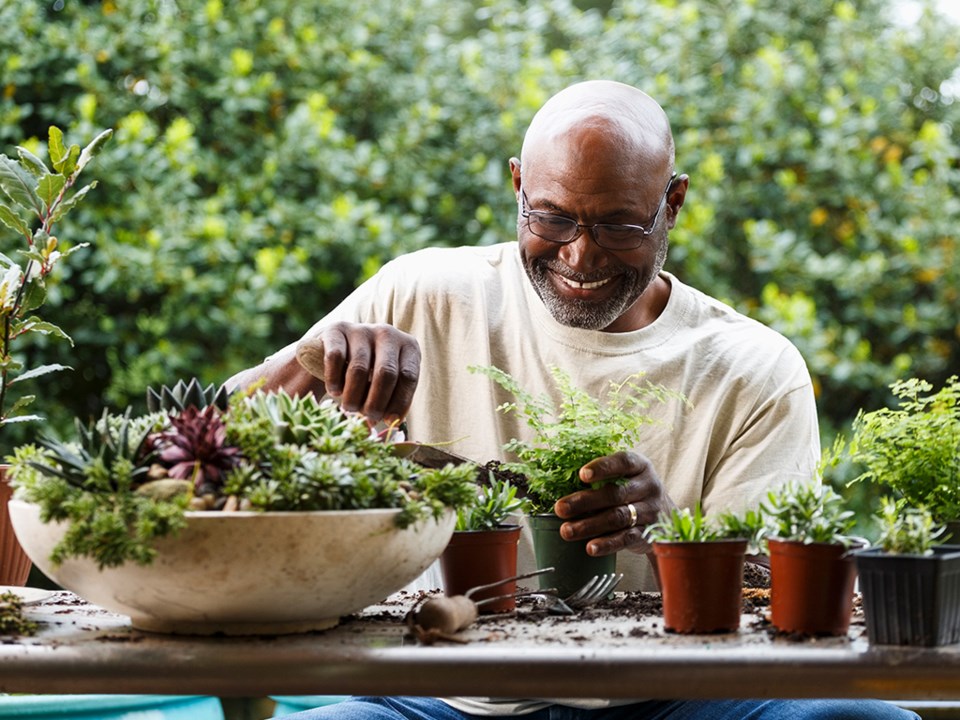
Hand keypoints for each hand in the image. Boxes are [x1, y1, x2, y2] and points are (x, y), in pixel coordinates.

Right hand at [295, 322, 420, 422]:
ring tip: (350, 408)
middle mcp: (388, 333)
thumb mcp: (386, 384)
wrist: (338, 348)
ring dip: (354, 396)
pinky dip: (334, 380)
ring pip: (359, 369)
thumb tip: (391, 424)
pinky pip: (336, 358)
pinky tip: (335, 391)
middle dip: (376, 402)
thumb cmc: (370, 373)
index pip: (408, 376)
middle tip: (368, 417)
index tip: (390, 420)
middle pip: (386, 373)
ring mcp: (362, 329)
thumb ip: (391, 401)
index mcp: (408, 346)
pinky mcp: (337, 329)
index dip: (400, 402)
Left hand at [552, 451, 675, 556]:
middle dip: (585, 501)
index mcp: (640, 466)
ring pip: (618, 517)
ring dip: (589, 525)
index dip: (603, 467)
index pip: (623, 462)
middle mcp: (648, 486)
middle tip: (560, 508)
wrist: (666, 515)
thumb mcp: (625, 475)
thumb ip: (602, 477)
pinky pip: (626, 538)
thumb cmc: (633, 490)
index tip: (582, 474)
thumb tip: (559, 483)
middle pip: (615, 493)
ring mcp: (650, 511)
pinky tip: (590, 547)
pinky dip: (607, 544)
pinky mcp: (648, 533)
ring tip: (566, 531)